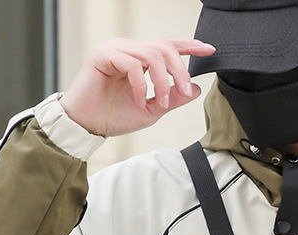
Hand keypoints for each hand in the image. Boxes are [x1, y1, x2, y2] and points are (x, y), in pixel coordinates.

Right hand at [59, 38, 214, 136]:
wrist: (88, 126)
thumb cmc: (113, 117)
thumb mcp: (152, 110)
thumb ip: (172, 99)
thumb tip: (195, 89)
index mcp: (140, 59)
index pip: (168, 45)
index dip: (190, 46)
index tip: (209, 50)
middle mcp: (128, 49)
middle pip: (165, 47)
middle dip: (180, 70)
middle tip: (186, 92)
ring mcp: (115, 49)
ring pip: (151, 54)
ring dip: (163, 81)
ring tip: (160, 103)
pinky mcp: (102, 54)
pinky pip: (132, 64)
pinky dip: (141, 85)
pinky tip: (139, 101)